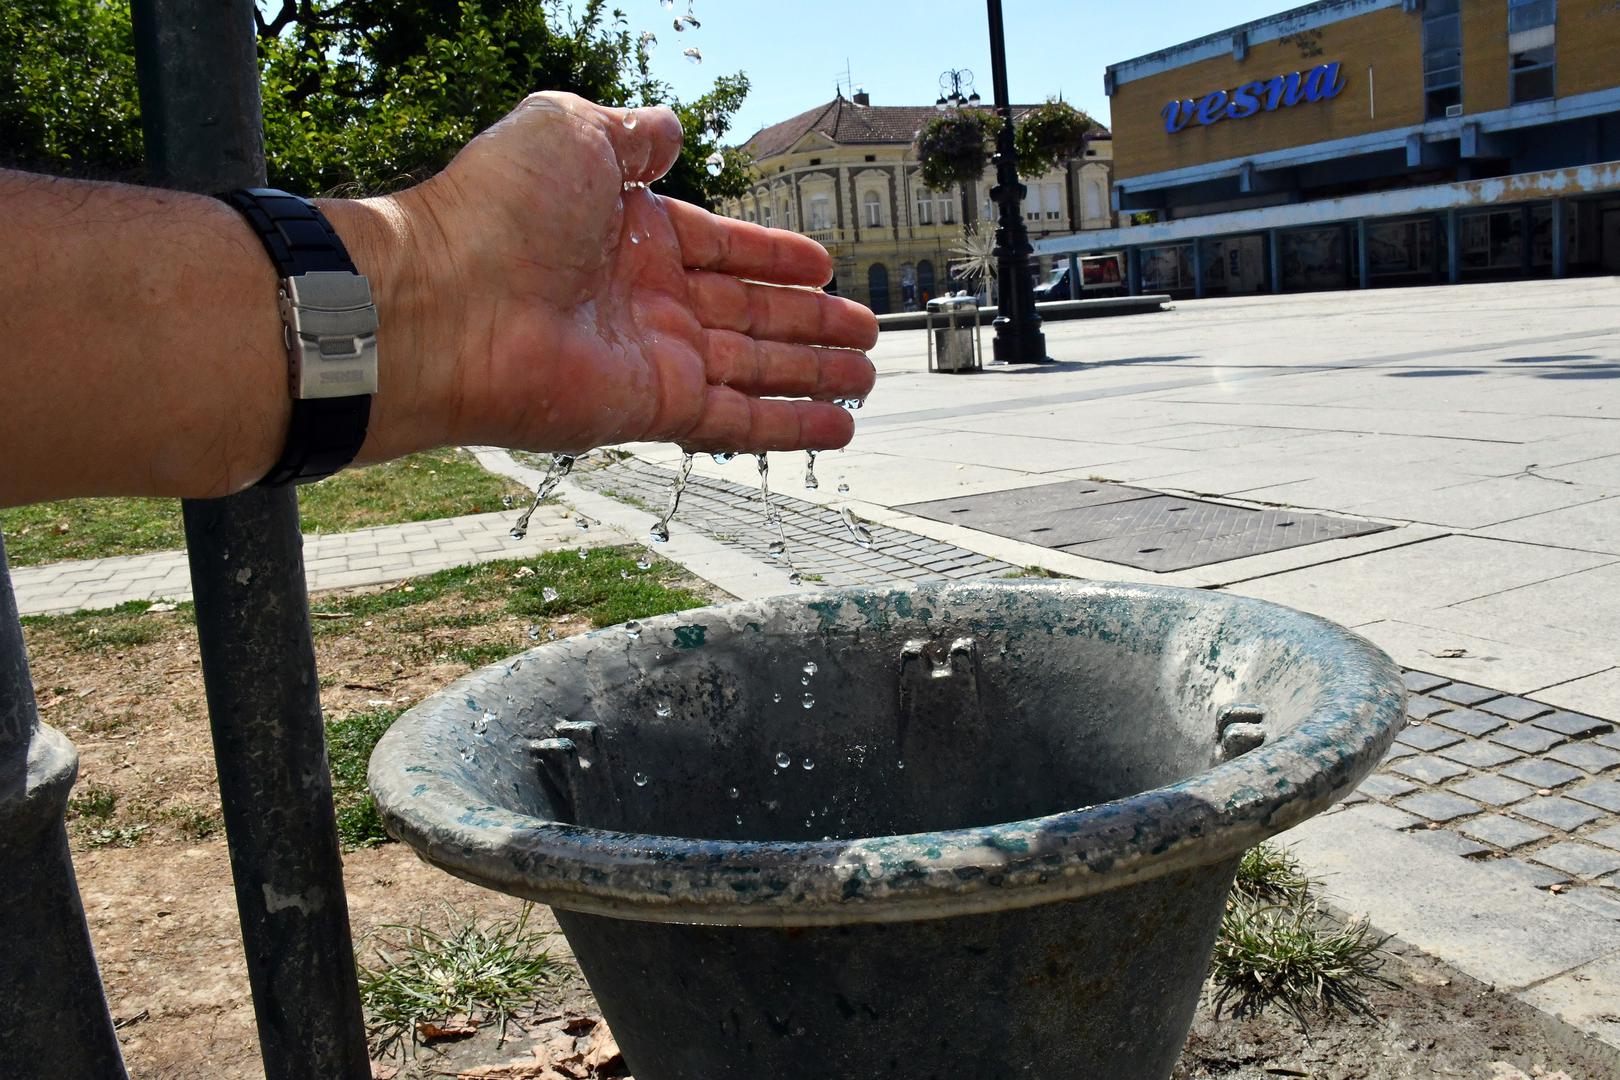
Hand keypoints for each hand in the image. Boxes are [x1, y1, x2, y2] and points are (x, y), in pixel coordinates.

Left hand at [343, 92, 877, 462]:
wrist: (446, 301)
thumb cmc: (498, 209)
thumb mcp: (573, 131)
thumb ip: (633, 136)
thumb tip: (670, 127)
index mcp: (633, 233)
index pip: (724, 248)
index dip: (775, 258)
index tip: (823, 267)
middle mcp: (647, 298)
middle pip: (752, 314)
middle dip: (812, 324)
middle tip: (864, 332)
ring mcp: (653, 357)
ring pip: (756, 369)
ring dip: (814, 374)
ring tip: (867, 377)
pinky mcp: (653, 410)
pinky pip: (737, 420)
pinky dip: (789, 425)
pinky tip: (837, 425)